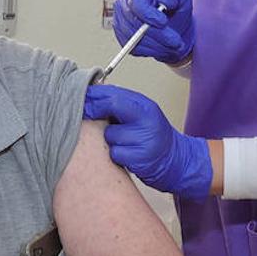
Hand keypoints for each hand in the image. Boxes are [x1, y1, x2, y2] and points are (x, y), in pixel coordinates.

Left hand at [83, 85, 211, 199]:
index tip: (80, 95)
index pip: (115, 94)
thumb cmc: (154, 138)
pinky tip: (127, 155)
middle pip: (112, 107)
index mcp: (145, 107)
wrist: (177, 161)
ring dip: (111, 140)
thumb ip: (122, 106)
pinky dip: (117, 155)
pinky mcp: (140, 158)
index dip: (95, 95)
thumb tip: (94, 96)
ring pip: (110, 135)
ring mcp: (144, 139)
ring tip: (123, 143)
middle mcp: (147, 120)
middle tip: (84, 112)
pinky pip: (115, 153)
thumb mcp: (142, 116)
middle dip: (94, 110)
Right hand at [112, 0, 193, 64]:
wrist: (172, 23)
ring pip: (134, 38)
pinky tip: (163, 47)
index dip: (148, 14)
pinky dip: (151, 51)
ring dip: (156, 45)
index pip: (136, 2)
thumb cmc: (174, 8)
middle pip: (134, 22)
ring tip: (173, 45)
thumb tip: (163, 1)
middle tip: (175, 41)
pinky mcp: (123, 38)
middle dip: (157, 34)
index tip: (163, 22)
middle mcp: (124, 5)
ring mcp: (121, 23)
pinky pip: (134, 48)